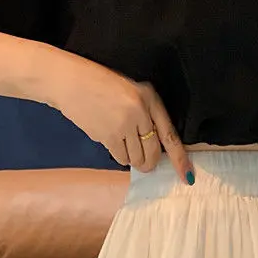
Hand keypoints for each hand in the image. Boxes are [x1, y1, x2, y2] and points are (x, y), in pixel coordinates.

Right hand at [43, 50, 192, 182]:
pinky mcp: (108, 135)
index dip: (179, 158)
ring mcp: (124, 124)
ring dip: (133, 160)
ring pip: (136, 159)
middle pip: (153, 152)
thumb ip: (146, 115)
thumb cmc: (102, 86)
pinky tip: (112, 141)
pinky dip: (120, 156)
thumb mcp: (131, 91)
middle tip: (145, 163)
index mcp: (149, 98)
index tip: (187, 176)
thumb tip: (155, 149)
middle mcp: (140, 111)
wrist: (70, 81)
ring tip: (123, 144)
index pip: (169, 134)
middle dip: (150, 163)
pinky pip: (121, 158)